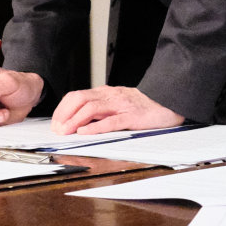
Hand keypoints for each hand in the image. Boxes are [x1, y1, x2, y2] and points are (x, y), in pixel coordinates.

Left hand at [51, 85, 185, 134]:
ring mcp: (121, 106)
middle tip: (57, 129)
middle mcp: (110, 96)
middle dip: (64, 114)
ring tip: (66, 131)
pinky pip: (110, 121)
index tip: (55, 123)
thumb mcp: (118, 104)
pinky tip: (85, 132)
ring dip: (74, 121)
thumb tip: (80, 122)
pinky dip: (95, 127)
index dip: (62, 109)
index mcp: (106, 93)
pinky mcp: (132, 117)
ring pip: (91, 109)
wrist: (170, 101)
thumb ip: (102, 110)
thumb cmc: (145, 106)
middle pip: (79, 99)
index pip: (76, 96)